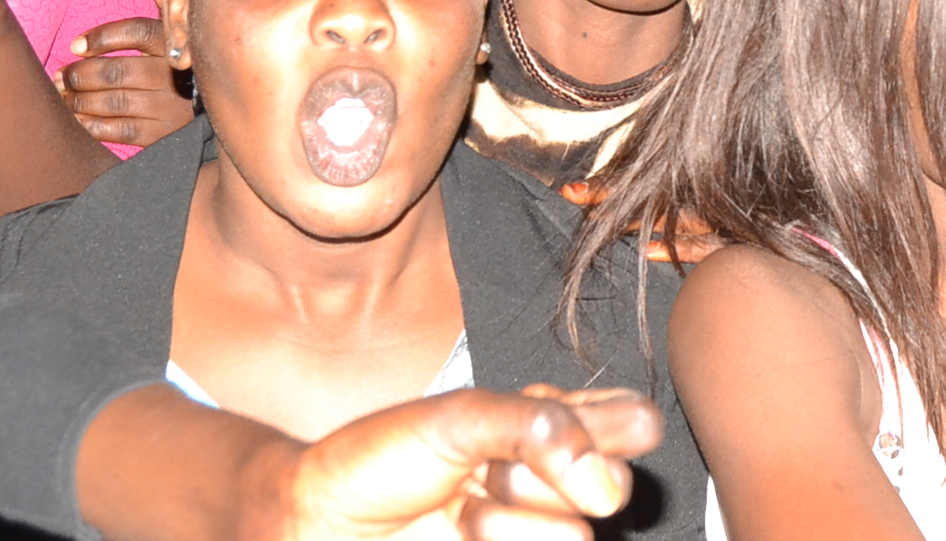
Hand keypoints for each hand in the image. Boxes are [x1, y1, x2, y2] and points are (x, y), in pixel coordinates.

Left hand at [58, 18, 193, 147]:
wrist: (222, 110)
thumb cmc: (188, 70)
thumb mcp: (182, 39)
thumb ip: (163, 16)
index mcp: (178, 46)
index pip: (137, 32)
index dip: (102, 37)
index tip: (76, 45)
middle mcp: (175, 76)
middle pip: (117, 71)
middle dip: (80, 74)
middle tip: (61, 77)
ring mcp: (171, 107)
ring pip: (114, 101)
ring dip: (80, 101)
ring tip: (63, 97)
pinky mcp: (164, 134)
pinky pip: (120, 130)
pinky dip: (93, 125)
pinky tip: (77, 120)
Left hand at [282, 386, 659, 539]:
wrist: (314, 526)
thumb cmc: (378, 462)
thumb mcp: (460, 418)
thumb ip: (540, 427)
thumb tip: (604, 473)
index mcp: (550, 428)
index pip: (631, 422)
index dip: (605, 429)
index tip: (553, 427)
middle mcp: (554, 485)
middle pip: (610, 485)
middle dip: (537, 477)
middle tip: (481, 474)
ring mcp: (534, 537)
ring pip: (574, 538)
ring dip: (505, 527)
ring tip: (457, 516)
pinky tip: (463, 538)